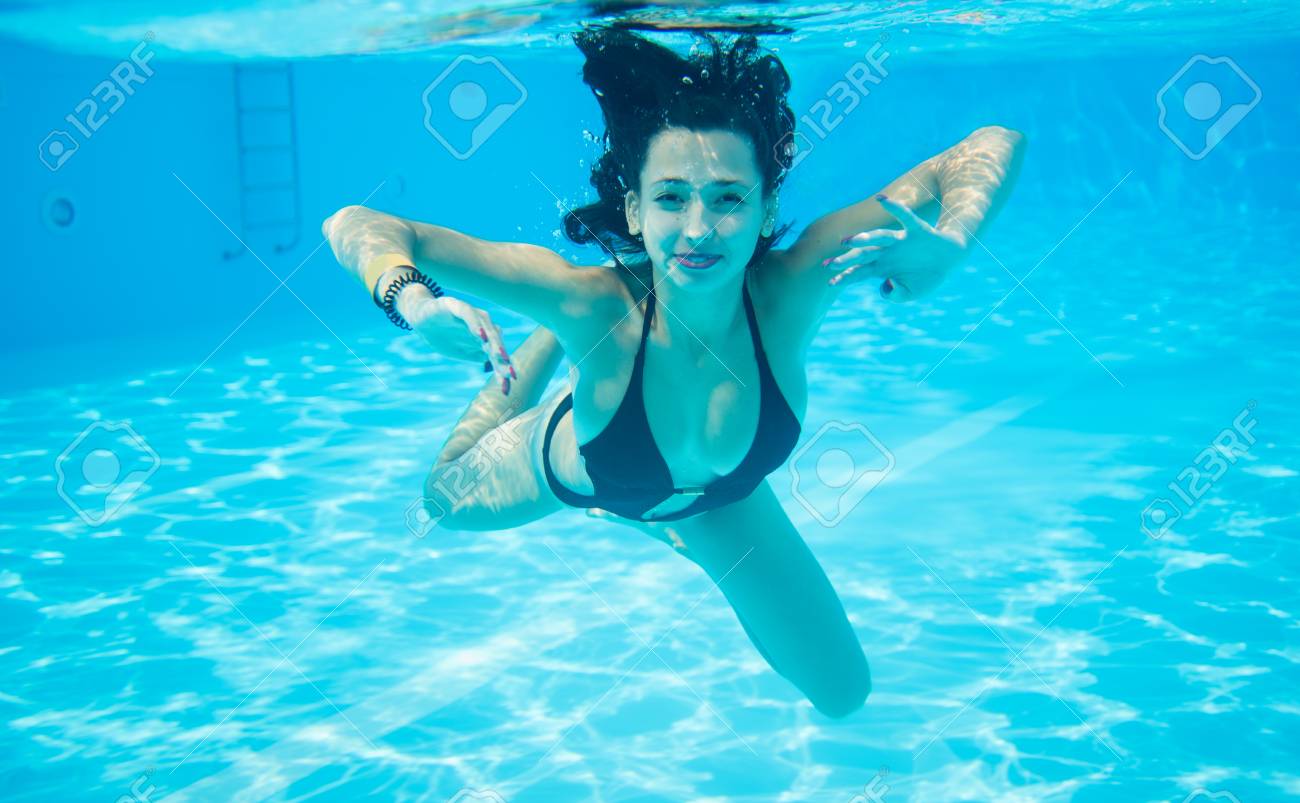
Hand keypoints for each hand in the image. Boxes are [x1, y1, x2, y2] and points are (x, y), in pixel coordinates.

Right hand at [403, 294, 515, 394]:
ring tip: (501, 356)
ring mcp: (472, 314)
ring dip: (495, 343)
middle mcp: (482, 325)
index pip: (496, 356)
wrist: (419, 316)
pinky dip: (475, 324)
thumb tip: (492, 365)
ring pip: (487, 328)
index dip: (501, 371)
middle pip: (496, 343)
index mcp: (484, 338)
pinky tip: (480, 336)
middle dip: (503, 360)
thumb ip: (475, 355)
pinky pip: (469, 315)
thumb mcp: (458, 351)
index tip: (506, 389)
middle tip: (510, 375)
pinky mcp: (457, 306)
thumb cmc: (441, 335)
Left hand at [824, 193, 967, 301]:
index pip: (859, 272)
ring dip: (864, 238)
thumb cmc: (927, 275)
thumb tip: (885, 287)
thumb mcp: (910, 293)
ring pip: (879, 238)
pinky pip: (905, 217)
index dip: (846, 277)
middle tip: (830, 264)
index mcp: (883, 267)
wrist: (952, 258)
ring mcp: (901, 240)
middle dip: (847, 259)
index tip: (830, 283)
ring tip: (850, 241)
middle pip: (863, 254)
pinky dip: (894, 208)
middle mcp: (888, 252)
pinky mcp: (917, 230)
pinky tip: (881, 199)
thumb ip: (895, 295)